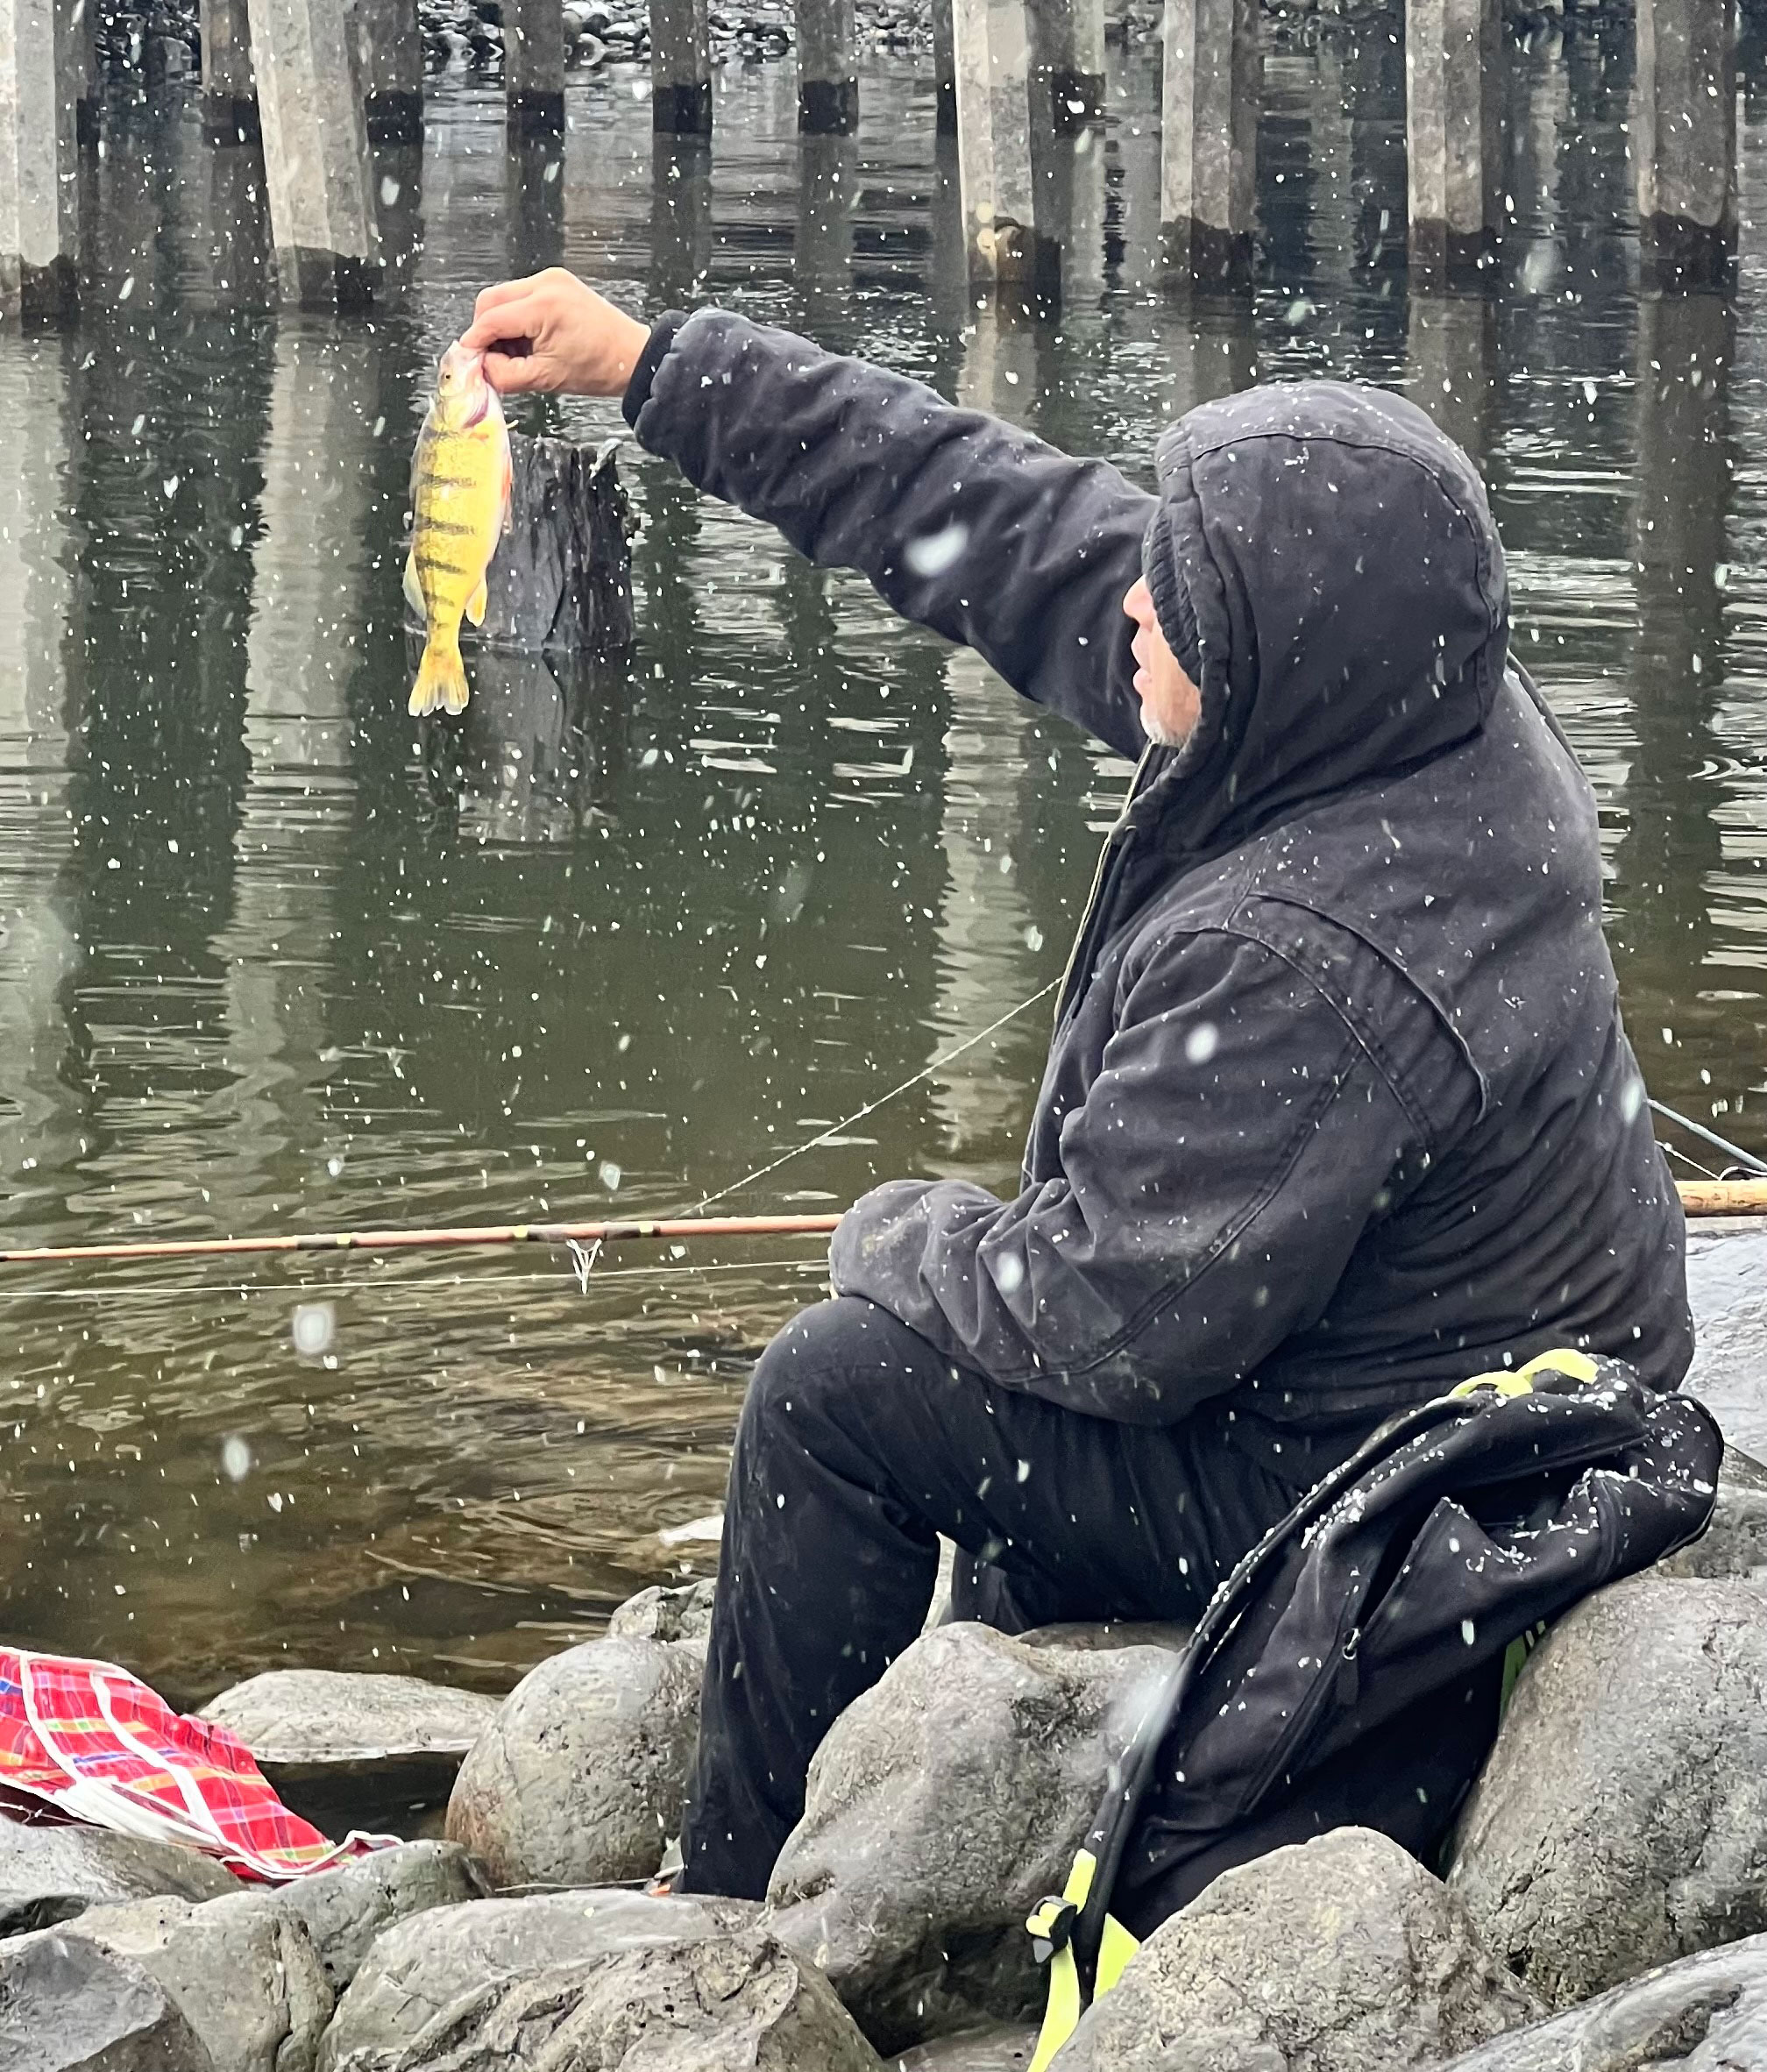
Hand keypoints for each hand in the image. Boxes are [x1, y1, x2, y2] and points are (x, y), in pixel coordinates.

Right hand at [458, 269, 650, 398]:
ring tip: (519, 353)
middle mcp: (545, 284)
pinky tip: (530, 340)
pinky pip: (522, 296)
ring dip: (501, 325)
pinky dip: (517, 318)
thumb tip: (479, 369)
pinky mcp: (557, 281)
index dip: (475, 343)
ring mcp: (552, 279)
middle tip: (494, 359)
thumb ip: (504, 374)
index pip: (490, 319)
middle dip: (485, 331)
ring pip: (504, 297)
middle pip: (491, 301)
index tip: (469, 362)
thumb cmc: (598, 368)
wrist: (631, 356)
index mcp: (543, 306)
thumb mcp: (545, 379)